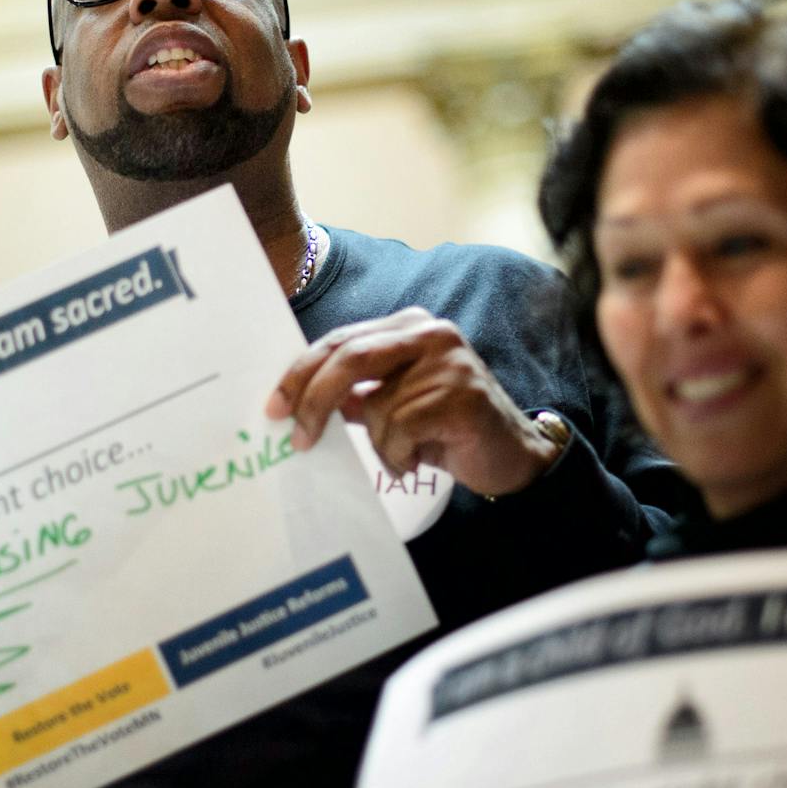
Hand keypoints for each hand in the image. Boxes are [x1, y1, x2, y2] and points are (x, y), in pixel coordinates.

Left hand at [265, 308, 560, 495]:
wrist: (512, 456)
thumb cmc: (446, 430)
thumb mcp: (394, 405)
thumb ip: (354, 394)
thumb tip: (295, 402)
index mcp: (408, 326)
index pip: (340, 340)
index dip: (301, 373)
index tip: (274, 406)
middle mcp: (429, 333)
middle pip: (349, 358)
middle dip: (313, 400)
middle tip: (297, 438)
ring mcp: (448, 362)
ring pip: (377, 408)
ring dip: (380, 446)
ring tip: (402, 456)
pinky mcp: (461, 396)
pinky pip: (400, 432)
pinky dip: (398, 457)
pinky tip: (418, 461)